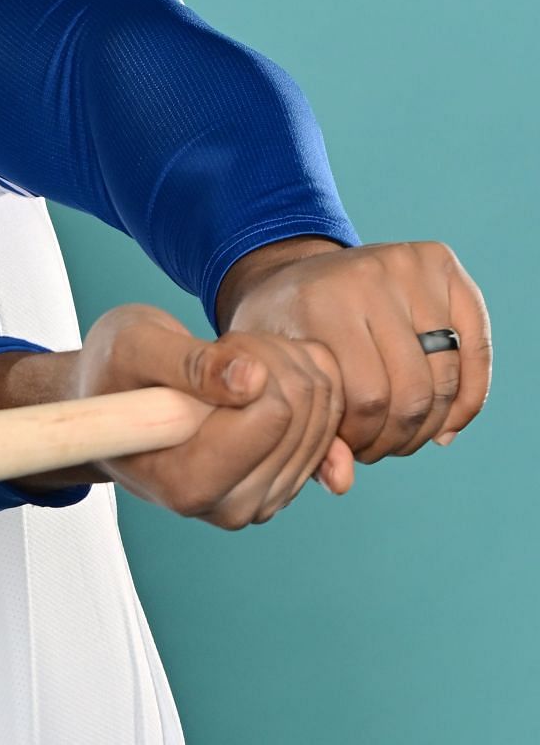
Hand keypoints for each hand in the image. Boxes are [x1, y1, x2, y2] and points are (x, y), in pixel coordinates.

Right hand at [0, 304, 353, 527]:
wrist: (115, 402)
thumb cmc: (114, 375)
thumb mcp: (132, 347)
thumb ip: (187, 364)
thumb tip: (253, 380)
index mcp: (188, 485)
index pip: (273, 415)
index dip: (252, 361)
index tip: (214, 348)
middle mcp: (231, 507)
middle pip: (304, 412)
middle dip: (271, 359)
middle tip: (222, 351)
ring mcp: (263, 500)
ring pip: (325, 412)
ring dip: (286, 367)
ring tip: (230, 365)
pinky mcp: (286, 485)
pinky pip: (333, 420)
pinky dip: (303, 382)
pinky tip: (257, 378)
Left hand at [217, 237, 491, 461]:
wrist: (287, 273)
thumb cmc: (278, 333)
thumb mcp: (273, 376)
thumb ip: (305, 429)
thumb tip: (341, 483)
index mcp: (320, 301)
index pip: (365, 397)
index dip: (361, 438)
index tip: (347, 448)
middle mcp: (368, 274)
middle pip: (411, 390)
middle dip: (395, 436)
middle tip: (374, 448)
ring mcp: (410, 266)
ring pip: (446, 377)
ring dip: (429, 425)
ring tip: (400, 437)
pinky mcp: (442, 265)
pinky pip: (476, 349)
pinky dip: (466, 398)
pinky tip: (444, 425)